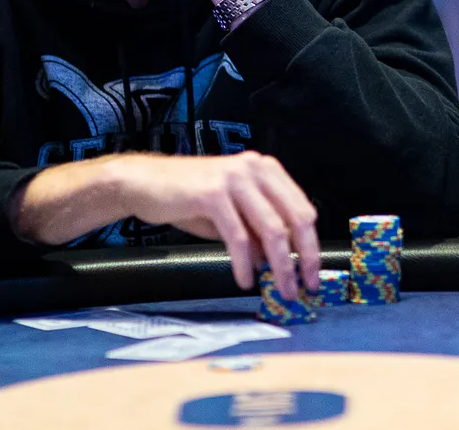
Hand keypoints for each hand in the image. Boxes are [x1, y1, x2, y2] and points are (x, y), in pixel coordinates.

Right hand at [112, 151, 320, 298]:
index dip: (312, 244)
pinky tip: (244, 280)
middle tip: (304, 287)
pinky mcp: (213, 193)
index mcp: (266, 169)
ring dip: (280, 266)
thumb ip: (258, 233)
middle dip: (304, 258)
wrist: (145, 184)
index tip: (313, 273)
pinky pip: (238, 237)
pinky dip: (244, 264)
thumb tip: (284, 264)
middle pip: (296, 219)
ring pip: (272, 230)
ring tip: (280, 289)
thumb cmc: (189, 199)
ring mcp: (235, 178)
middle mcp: (255, 168)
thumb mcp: (233, 215)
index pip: (303, 209)